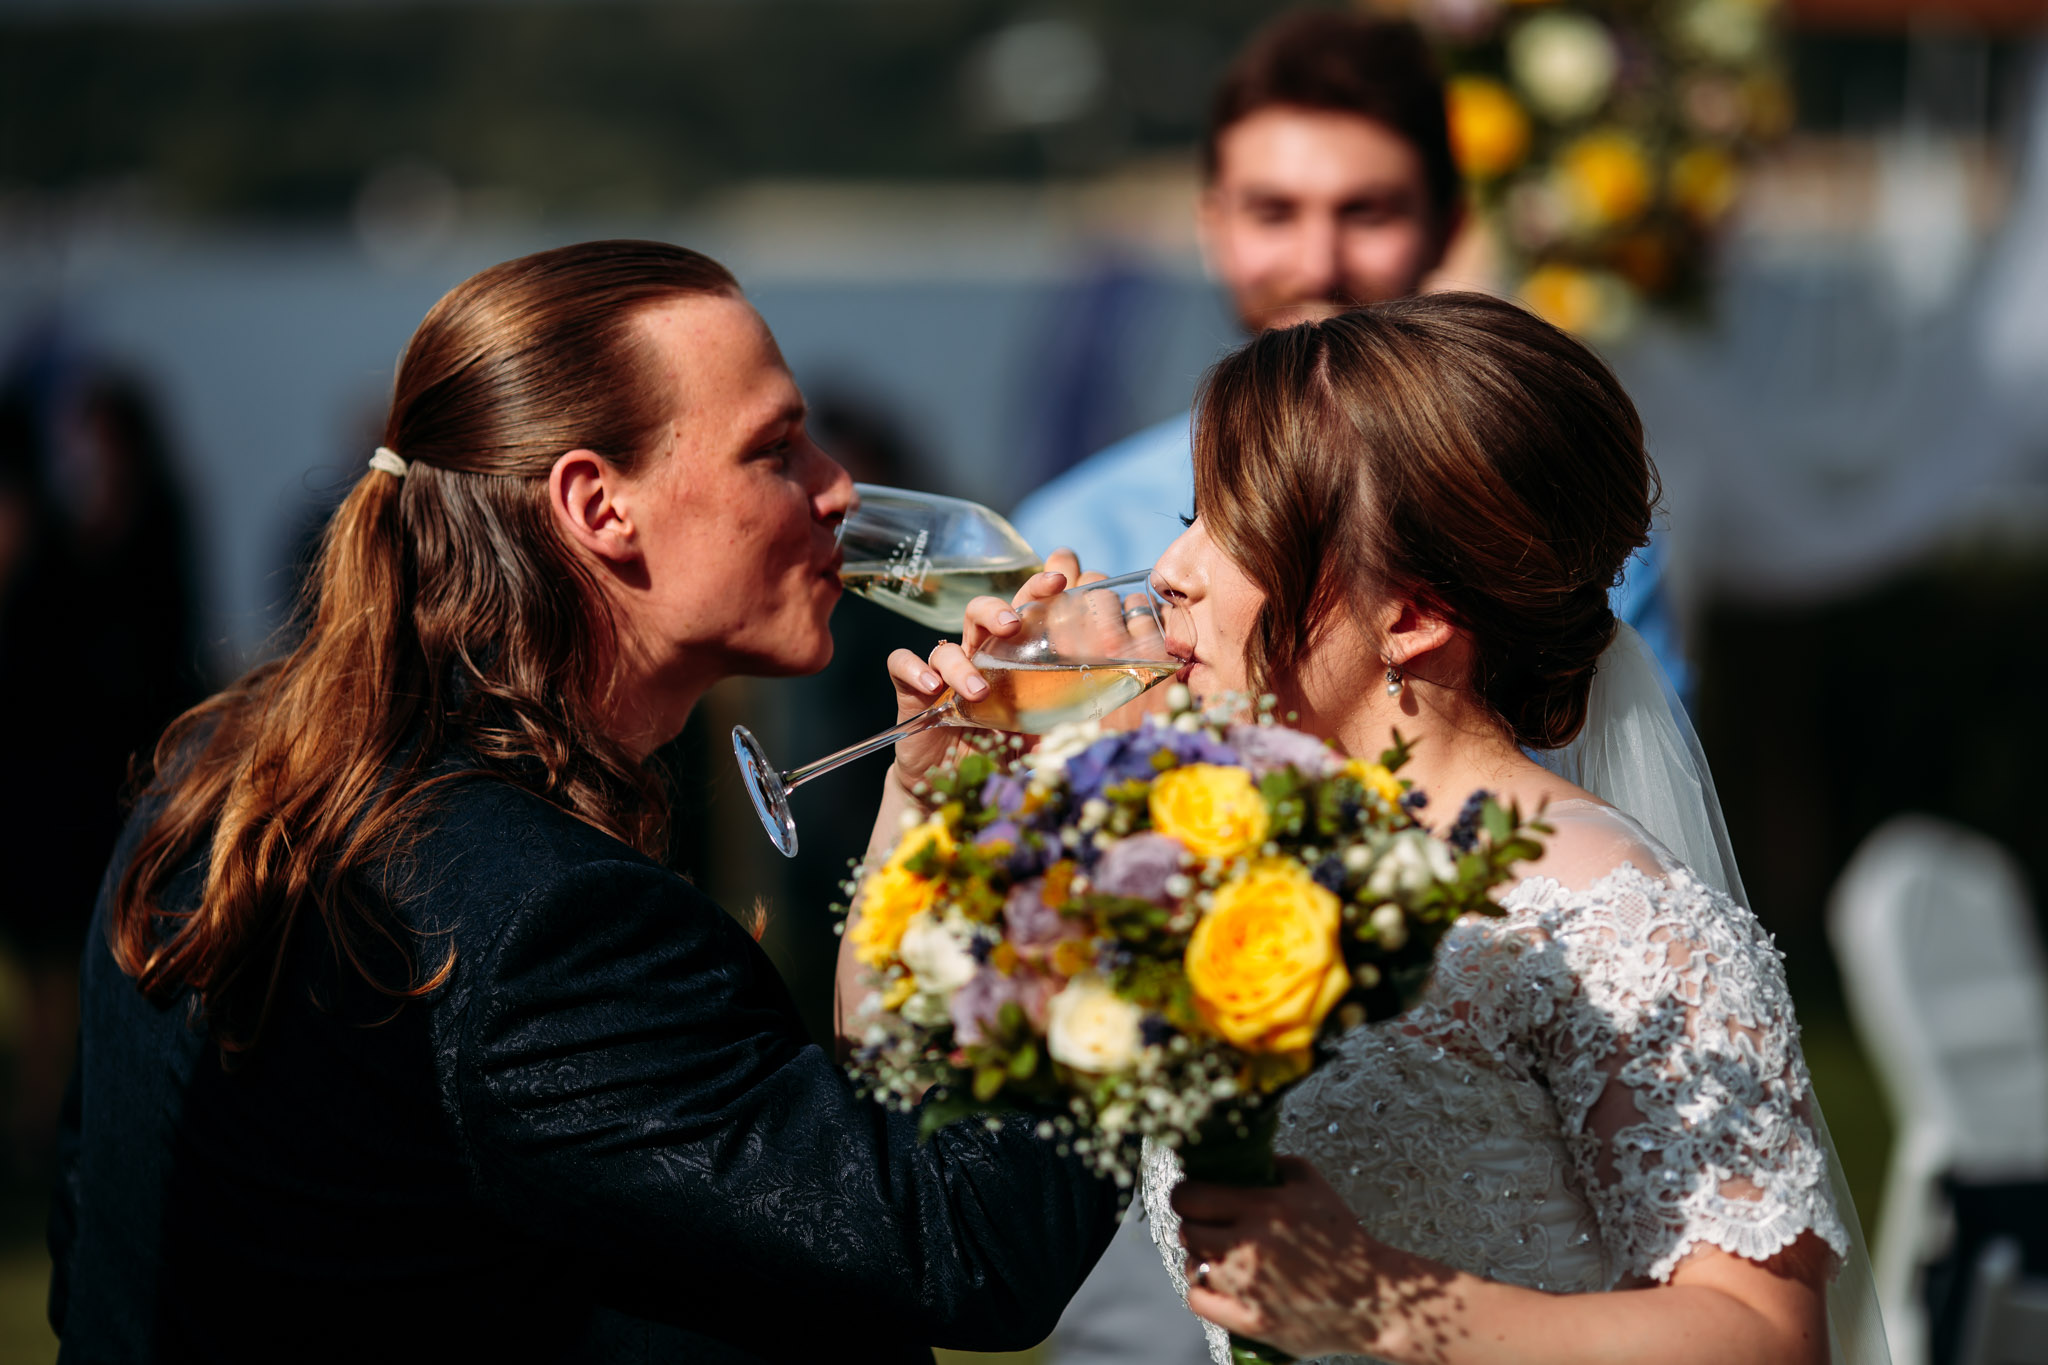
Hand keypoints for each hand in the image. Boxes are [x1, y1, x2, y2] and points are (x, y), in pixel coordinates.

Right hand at [885, 548, 1089, 787]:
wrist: (959, 792)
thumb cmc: (1008, 754)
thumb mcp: (1049, 727)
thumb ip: (1077, 707)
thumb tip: (1130, 697)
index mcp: (1013, 656)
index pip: (1025, 607)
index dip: (1039, 586)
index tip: (1061, 579)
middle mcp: (979, 657)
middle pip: (980, 612)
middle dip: (996, 610)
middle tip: (1013, 626)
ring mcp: (945, 674)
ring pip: (946, 644)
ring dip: (961, 662)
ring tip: (980, 690)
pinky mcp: (914, 695)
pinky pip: (902, 665)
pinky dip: (914, 668)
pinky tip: (932, 687)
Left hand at [1174, 1157, 1438, 1361]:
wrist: (1375, 1297)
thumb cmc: (1343, 1239)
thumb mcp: (1311, 1184)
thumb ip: (1272, 1165)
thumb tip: (1234, 1158)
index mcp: (1265, 1207)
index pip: (1190, 1195)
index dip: (1187, 1195)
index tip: (1195, 1198)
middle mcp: (1251, 1246)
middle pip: (1186, 1230)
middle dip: (1196, 1226)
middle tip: (1212, 1228)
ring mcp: (1249, 1286)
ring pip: (1191, 1264)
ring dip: (1202, 1258)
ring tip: (1224, 1256)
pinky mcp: (1252, 1321)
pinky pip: (1198, 1300)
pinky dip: (1203, 1290)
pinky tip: (1221, 1283)